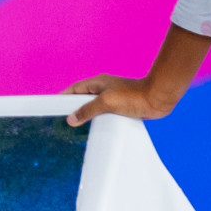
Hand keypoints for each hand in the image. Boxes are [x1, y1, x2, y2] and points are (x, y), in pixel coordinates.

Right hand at [63, 73, 179, 126]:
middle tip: (63, 121)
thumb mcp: (106, 102)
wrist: (158, 98)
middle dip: (72, 108)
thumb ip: (87, 110)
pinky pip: (104, 112)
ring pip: (93, 106)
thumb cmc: (134, 97)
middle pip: (82, 98)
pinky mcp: (121, 105)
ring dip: (86, 114)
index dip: (62, 97)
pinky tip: (96, 128)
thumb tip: (71, 119)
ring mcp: (112, 96)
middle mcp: (103, 88)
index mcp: (97, 83)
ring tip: (77, 127)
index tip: (52, 107)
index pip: (73, 89)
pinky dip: (97, 118)